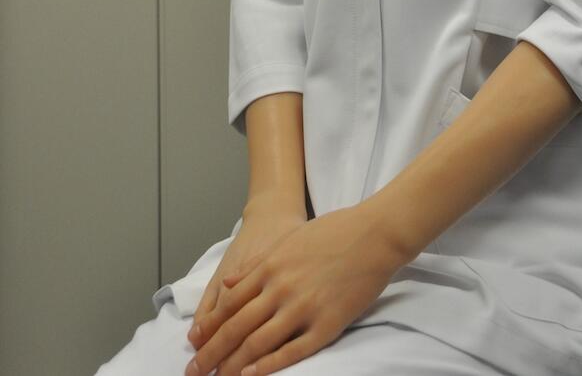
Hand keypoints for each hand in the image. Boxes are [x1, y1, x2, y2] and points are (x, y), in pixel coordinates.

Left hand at [184, 203, 404, 375]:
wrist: (373, 234)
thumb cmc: (333, 232)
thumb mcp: (288, 240)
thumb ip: (257, 265)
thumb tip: (228, 284)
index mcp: (270, 267)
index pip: (230, 304)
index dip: (209, 327)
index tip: (194, 343)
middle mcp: (281, 288)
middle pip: (237, 328)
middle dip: (212, 353)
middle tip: (194, 371)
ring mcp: (303, 308)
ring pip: (259, 344)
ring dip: (234, 365)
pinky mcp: (326, 324)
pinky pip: (292, 351)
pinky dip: (269, 366)